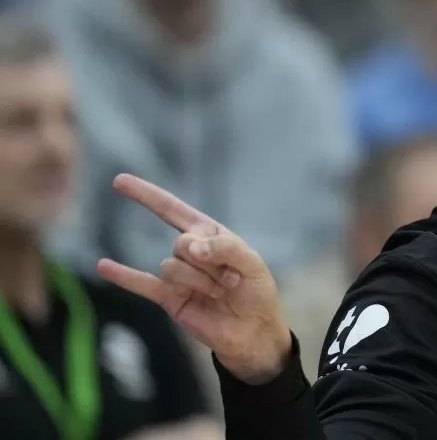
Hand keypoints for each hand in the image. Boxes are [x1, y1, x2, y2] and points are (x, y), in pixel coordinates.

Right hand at [97, 175, 291, 384]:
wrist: (253, 332)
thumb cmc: (256, 292)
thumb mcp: (252, 264)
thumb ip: (225, 248)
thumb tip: (190, 247)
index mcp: (210, 235)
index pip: (174, 210)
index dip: (148, 195)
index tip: (120, 181)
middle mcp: (191, 252)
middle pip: (181, 244)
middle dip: (209, 263)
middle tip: (231, 280)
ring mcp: (178, 275)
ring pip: (172, 268)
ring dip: (200, 282)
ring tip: (220, 293)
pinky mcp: (169, 298)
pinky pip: (141, 284)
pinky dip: (123, 275)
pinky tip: (103, 266)